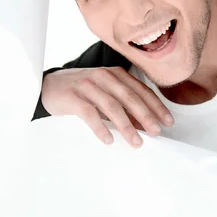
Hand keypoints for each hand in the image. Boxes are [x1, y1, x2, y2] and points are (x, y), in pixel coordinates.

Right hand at [41, 67, 173, 146]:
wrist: (48, 85)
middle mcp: (105, 76)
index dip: (156, 106)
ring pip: (112, 106)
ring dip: (126, 126)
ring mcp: (88, 85)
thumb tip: (145, 124)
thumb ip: (124, 103)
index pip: (142, 90)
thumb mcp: (106, 92)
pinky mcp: (73, 97)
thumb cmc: (84, 90)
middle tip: (157, 132)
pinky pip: (89, 113)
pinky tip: (109, 140)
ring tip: (136, 142)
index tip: (168, 121)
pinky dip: (100, 127)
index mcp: (117, 74)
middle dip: (146, 116)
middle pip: (130, 97)